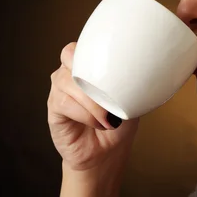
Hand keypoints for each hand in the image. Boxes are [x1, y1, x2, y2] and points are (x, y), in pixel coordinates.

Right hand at [47, 42, 139, 171]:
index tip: (111, 60)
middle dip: (89, 69)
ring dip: (91, 99)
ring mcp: (60, 89)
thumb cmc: (119, 122)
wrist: (108, 152)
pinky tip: (97, 122)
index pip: (84, 44)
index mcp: (89, 65)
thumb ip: (131, 80)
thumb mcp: (132, 97)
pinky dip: (84, 113)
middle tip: (107, 90)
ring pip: (68, 80)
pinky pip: (64, 102)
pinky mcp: (54, 108)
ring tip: (107, 116)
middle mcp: (71, 73)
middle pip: (69, 55)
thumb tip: (143, 69)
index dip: (92, 47)